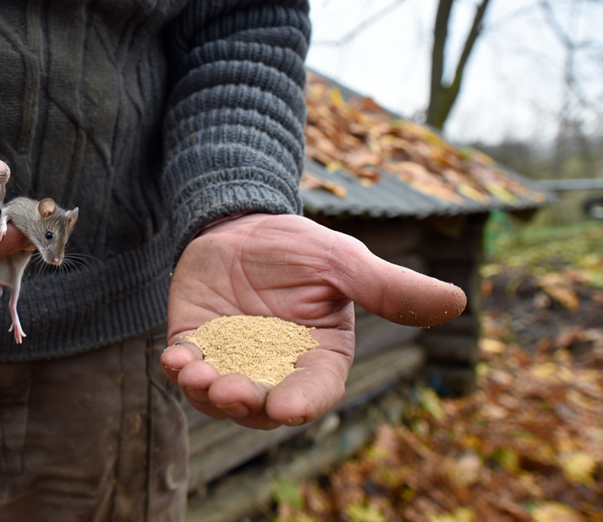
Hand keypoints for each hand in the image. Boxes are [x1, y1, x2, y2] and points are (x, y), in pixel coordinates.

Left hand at [161, 213, 465, 428]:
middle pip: (263, 406)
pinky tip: (175, 358)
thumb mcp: (343, 262)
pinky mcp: (195, 347)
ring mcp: (231, 362)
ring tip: (200, 376)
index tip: (288, 408)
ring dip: (208, 394)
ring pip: (219, 398)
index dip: (302, 402)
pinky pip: (186, 371)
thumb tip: (457, 301)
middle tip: (232, 390)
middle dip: (248, 404)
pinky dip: (179, 371)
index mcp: (317, 357)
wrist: (240, 224)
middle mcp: (273, 369)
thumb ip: (387, 288)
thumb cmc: (299, 247)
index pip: (314, 391)